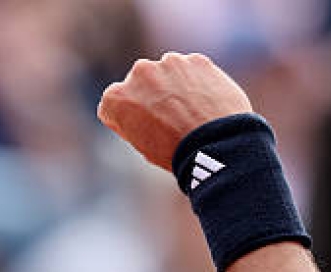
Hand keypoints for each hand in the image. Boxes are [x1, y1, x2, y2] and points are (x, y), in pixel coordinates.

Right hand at [97, 53, 252, 170]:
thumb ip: (137, 120)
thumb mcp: (143, 144)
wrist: (215, 144)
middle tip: (171, 120)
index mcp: (115, 98)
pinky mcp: (197, 60)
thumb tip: (147, 112)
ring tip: (192, 112)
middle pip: (143, 83)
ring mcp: (169, 63)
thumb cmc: (175, 152)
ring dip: (176, 86)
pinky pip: (194, 70)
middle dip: (153, 95)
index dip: (131, 120)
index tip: (146, 131)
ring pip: (169, 73)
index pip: (117, 106)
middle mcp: (138, 73)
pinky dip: (199, 82)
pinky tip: (207, 103)